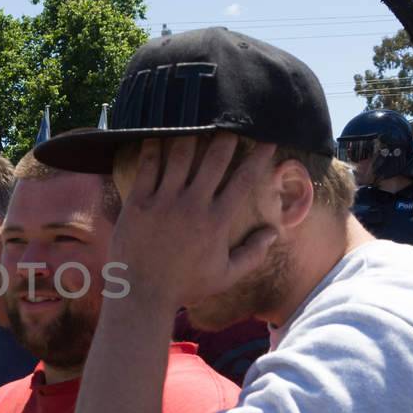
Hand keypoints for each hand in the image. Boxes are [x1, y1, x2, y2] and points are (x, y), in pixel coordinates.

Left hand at [109, 135, 278, 306]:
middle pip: (214, 159)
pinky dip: (153, 147)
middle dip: (225, 135)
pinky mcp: (138, 202)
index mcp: (217, 221)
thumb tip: (274, 232)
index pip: (244, 180)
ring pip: (180, 155)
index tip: (267, 140)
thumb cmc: (185, 286)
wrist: (141, 294)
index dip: (258, 157)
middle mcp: (192, 205)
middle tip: (229, 121)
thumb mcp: (226, 275)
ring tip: (194, 119)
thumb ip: (253, 253)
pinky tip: (156, 134)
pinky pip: (147, 166)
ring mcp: (164, 202)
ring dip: (189, 134)